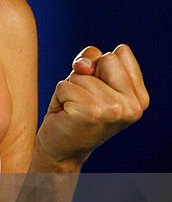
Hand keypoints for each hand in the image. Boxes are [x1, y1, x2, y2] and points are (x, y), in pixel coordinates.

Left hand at [36, 44, 148, 170]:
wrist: (62, 149)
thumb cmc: (75, 110)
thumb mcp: (89, 78)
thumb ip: (91, 60)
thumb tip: (83, 66)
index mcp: (140, 98)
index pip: (121, 52)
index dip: (101, 65)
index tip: (97, 89)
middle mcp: (133, 106)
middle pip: (106, 58)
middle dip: (87, 75)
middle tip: (83, 100)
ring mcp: (114, 110)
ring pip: (81, 74)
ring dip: (71, 88)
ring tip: (75, 109)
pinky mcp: (89, 113)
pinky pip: (64, 86)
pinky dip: (59, 97)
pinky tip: (67, 114)